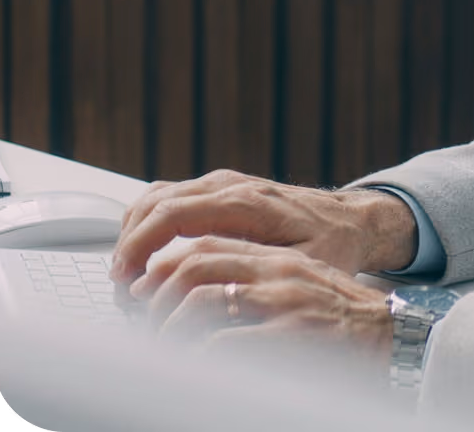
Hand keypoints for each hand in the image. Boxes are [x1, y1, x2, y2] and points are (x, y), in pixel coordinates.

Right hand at [111, 169, 416, 284]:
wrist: (352, 219)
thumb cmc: (331, 245)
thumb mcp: (301, 267)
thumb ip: (254, 274)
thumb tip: (203, 291)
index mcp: (249, 203)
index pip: (175, 212)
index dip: (140, 244)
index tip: (124, 277)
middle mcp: (233, 185)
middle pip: (159, 200)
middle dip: (129, 241)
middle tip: (121, 283)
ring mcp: (226, 183)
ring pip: (161, 194)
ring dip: (136, 229)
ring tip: (130, 272)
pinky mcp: (223, 189)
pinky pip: (173, 196)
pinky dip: (151, 220)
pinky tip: (149, 253)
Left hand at [127, 236, 392, 364]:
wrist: (395, 335)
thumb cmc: (343, 317)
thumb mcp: (300, 286)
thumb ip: (258, 281)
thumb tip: (197, 293)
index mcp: (278, 256)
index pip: (209, 239)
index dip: (165, 260)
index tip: (140, 285)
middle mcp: (279, 270)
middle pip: (198, 260)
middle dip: (156, 291)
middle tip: (141, 318)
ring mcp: (285, 299)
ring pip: (202, 295)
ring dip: (169, 323)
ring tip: (160, 344)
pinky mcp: (291, 331)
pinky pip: (222, 338)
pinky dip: (195, 353)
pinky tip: (190, 363)